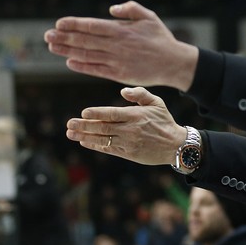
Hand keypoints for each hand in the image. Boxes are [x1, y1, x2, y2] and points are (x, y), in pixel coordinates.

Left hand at [44, 1, 199, 90]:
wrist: (174, 63)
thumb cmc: (161, 38)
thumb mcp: (149, 17)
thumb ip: (130, 9)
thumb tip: (110, 9)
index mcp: (122, 30)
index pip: (92, 26)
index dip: (74, 24)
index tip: (59, 23)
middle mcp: (116, 45)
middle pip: (85, 40)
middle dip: (64, 37)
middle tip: (47, 35)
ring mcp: (116, 61)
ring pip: (87, 55)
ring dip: (67, 51)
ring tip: (52, 47)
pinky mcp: (119, 74)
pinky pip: (96, 70)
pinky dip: (82, 66)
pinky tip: (69, 62)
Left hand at [66, 87, 187, 165]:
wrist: (175, 146)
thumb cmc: (164, 121)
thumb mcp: (157, 102)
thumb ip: (139, 94)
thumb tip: (123, 91)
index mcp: (136, 115)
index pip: (112, 113)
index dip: (97, 113)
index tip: (83, 113)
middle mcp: (130, 129)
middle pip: (103, 127)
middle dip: (84, 126)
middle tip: (70, 124)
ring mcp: (128, 143)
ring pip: (103, 139)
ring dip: (84, 136)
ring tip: (71, 133)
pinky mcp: (128, 153)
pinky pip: (108, 149)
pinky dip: (95, 146)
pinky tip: (84, 142)